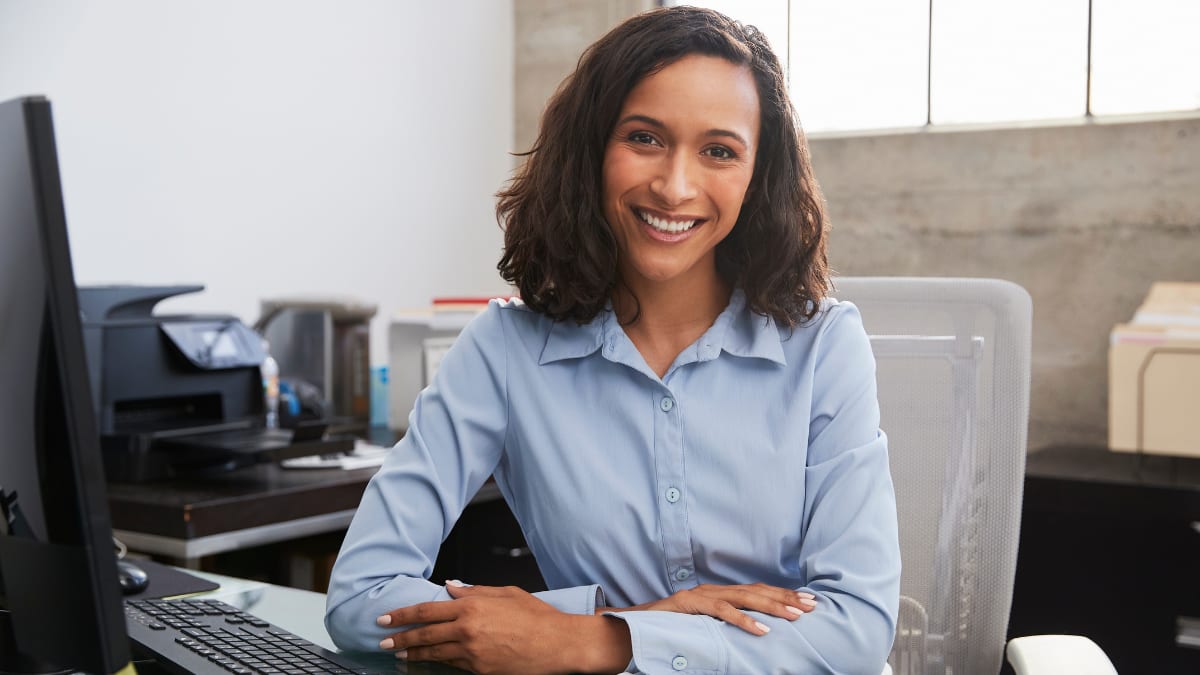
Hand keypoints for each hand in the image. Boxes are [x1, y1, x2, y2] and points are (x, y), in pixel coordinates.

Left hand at [375, 582, 630, 674]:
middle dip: (399, 638)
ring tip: (399, 655)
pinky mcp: (480, 670)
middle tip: (383, 641)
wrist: (558, 644)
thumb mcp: (506, 593)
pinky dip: (438, 664)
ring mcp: (473, 653)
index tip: (385, 618)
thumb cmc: (537, 617)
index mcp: (472, 606)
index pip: (427, 611)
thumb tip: (450, 587)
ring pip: (434, 654)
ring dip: (413, 655)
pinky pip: (454, 666)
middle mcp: (468, 629)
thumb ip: (474, 591)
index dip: (402, 615)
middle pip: (424, 635)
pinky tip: (429, 663)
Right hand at [616, 583, 816, 635]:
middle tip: (811, 606)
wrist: (634, 626)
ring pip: (743, 598)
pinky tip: (761, 630)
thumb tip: (754, 631)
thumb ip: (724, 623)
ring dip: (771, 606)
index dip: (783, 594)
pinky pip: (720, 611)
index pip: (757, 591)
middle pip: (756, 591)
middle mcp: (713, 589)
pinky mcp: (690, 604)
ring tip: (794, 616)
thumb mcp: (703, 625)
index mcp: (719, 593)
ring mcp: (701, 595)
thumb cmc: (670, 628)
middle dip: (786, 597)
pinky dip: (743, 620)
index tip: (808, 601)